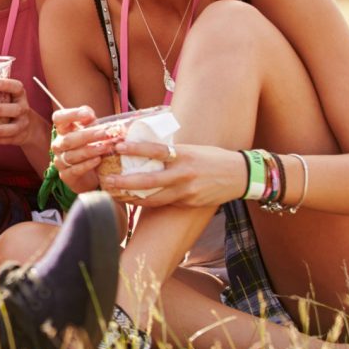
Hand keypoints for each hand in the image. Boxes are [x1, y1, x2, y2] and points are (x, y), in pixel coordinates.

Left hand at [0, 78, 38, 147]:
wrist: (28, 127)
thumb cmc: (9, 104)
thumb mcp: (5, 95)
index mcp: (19, 95)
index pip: (17, 87)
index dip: (6, 84)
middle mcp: (22, 108)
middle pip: (15, 109)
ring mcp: (22, 124)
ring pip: (12, 128)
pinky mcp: (18, 137)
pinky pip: (8, 140)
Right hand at [49, 106, 108, 191]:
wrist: (89, 175)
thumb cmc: (90, 147)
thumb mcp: (91, 131)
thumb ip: (90, 121)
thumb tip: (89, 115)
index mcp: (62, 130)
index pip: (59, 118)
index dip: (71, 114)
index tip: (88, 114)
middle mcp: (58, 144)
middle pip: (68, 139)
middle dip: (88, 135)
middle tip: (105, 133)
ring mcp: (60, 160)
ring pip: (72, 155)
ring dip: (90, 150)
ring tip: (106, 147)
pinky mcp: (66, 175)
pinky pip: (75, 169)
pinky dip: (87, 164)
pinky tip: (98, 160)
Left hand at [101, 141, 246, 207]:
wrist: (240, 176)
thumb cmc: (212, 158)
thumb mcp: (192, 148)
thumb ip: (171, 150)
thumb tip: (144, 144)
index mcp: (184, 155)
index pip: (156, 150)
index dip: (135, 148)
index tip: (117, 146)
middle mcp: (184, 174)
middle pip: (150, 180)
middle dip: (126, 182)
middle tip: (108, 180)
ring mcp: (187, 191)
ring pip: (154, 198)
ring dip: (132, 197)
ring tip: (114, 194)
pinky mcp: (189, 203)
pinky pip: (164, 204)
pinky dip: (147, 203)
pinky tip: (133, 201)